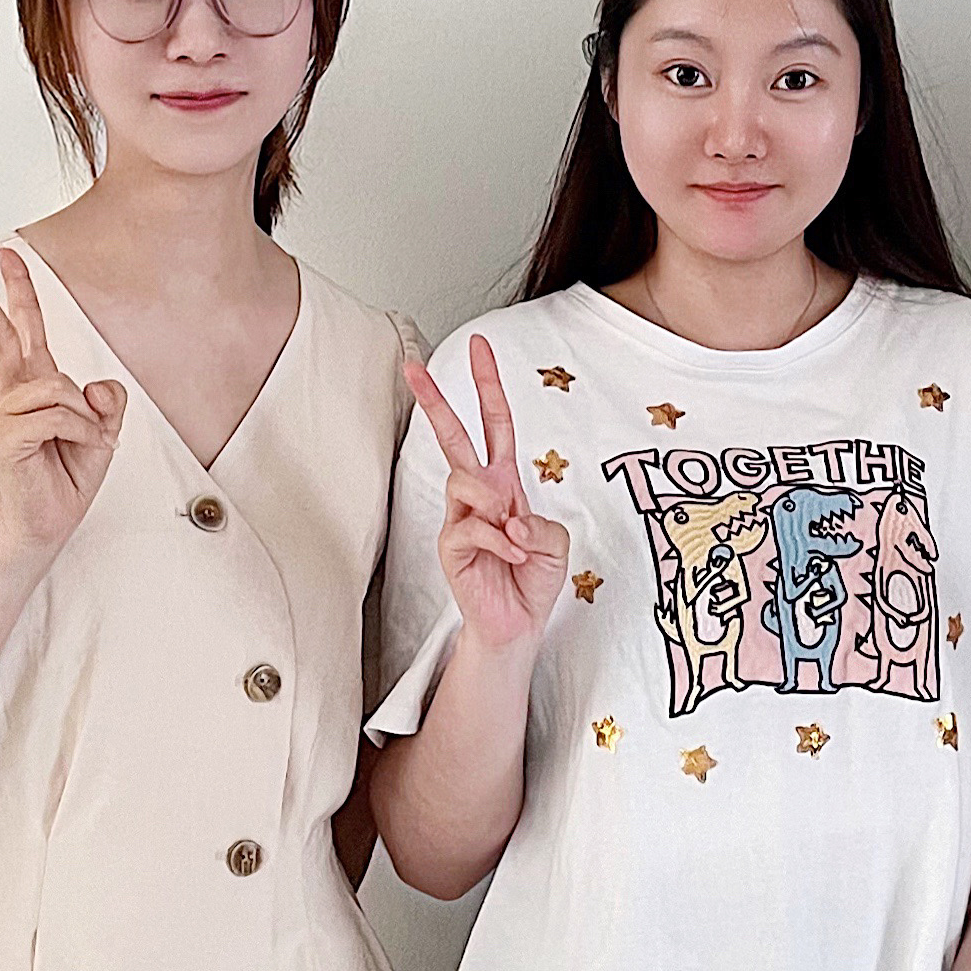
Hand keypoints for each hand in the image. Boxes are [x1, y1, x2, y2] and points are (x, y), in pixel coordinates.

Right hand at [0, 249, 126, 557]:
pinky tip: (77, 449)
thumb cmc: (69, 475)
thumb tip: (95, 386)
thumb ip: (106, 401)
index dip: (17, 292)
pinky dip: (82, 432)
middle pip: (5, 337)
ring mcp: (3, 414)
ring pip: (60, 387)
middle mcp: (12, 394)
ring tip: (85, 443)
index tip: (4, 257)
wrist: (49, 522)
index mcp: (34, 386)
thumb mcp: (103, 429)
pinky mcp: (4, 436)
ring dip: (87, 417)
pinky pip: (60, 415)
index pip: (25, 331)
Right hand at [406, 337, 570, 653]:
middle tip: (414, 367)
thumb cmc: (534, 578)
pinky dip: (501, 541)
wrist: (518, 624)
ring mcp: (461, 518)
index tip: (479, 345)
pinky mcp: (451, 546)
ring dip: (495, 502)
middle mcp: (479, 494)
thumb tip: (506, 513)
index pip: (495, 422)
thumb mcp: (556, 542)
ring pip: (465, 480)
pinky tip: (512, 556)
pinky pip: (474, 527)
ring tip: (514, 533)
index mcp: (505, 480)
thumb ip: (539, 520)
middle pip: (453, 436)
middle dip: (435, 400)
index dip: (487, 384)